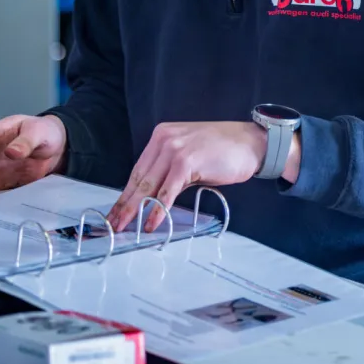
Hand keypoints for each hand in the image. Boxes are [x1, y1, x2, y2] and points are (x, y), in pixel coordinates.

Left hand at [106, 121, 298, 232]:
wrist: (252, 143)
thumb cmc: (225, 150)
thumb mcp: (191, 154)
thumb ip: (170, 169)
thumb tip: (153, 195)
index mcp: (162, 135)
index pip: (138, 170)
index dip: (126, 193)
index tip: (115, 211)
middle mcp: (165, 139)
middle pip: (139, 179)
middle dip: (124, 205)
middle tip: (111, 225)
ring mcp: (175, 149)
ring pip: (149, 186)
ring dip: (134, 210)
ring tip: (124, 228)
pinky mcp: (187, 162)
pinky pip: (167, 192)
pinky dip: (158, 210)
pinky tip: (151, 224)